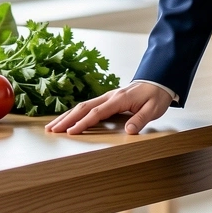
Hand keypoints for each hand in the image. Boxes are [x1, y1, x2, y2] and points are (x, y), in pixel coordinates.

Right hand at [45, 82, 174, 134]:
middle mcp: (109, 96)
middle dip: (67, 119)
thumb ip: (141, 119)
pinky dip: (74, 113)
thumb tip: (129, 131)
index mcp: (119, 99)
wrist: (159, 80)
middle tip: (52, 130)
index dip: (83, 123)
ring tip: (52, 127)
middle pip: (83, 107)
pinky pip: (87, 106)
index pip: (97, 112)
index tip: (71, 132)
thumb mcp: (154, 109)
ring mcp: (107, 97)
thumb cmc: (156, 96)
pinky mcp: (107, 99)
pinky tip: (66, 120)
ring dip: (67, 116)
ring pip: (82, 106)